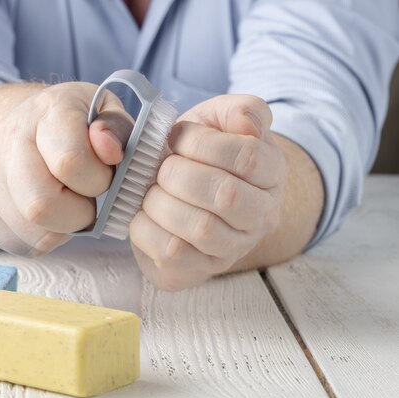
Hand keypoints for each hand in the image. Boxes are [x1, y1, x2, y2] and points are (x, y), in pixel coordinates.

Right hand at [0, 82, 132, 255]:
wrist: (26, 126)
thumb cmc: (77, 125)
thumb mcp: (106, 112)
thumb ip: (116, 129)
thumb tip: (110, 151)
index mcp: (48, 112)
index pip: (70, 162)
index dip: (97, 180)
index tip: (103, 175)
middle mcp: (8, 140)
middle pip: (40, 206)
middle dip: (78, 214)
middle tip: (87, 199)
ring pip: (29, 231)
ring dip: (61, 229)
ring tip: (68, 203)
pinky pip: (16, 243)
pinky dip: (41, 239)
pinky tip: (49, 216)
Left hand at [129, 95, 286, 290]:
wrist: (180, 197)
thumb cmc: (200, 154)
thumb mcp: (219, 120)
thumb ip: (240, 110)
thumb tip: (248, 124)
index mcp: (272, 174)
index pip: (248, 158)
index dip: (202, 144)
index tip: (176, 136)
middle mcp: (261, 216)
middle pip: (226, 195)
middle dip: (179, 174)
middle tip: (160, 167)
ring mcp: (232, 249)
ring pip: (200, 228)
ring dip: (161, 201)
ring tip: (150, 190)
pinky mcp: (198, 270)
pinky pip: (171, 253)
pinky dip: (146, 227)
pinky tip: (143, 213)